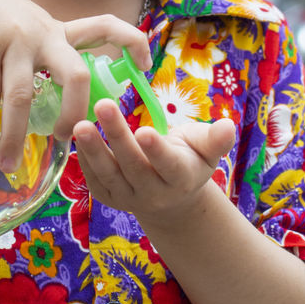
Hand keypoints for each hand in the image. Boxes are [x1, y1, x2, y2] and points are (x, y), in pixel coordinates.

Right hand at [0, 0, 150, 171]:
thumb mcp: (28, 26)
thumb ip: (46, 55)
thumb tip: (58, 102)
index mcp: (58, 31)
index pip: (105, 27)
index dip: (132, 43)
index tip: (146, 65)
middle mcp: (42, 34)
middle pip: (74, 75)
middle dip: (75, 113)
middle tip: (66, 140)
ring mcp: (13, 40)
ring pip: (25, 94)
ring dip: (17, 134)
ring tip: (10, 164)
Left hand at [73, 99, 234, 228]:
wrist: (171, 198)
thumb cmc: (189, 160)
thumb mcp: (205, 148)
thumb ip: (215, 139)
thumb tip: (229, 126)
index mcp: (180, 178)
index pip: (168, 165)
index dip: (156, 150)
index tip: (144, 129)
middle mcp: (154, 193)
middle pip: (133, 165)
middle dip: (117, 135)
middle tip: (103, 104)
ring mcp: (129, 198)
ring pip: (109, 175)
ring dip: (92, 149)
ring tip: (80, 124)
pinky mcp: (109, 198)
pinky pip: (94, 180)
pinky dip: (84, 159)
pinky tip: (75, 136)